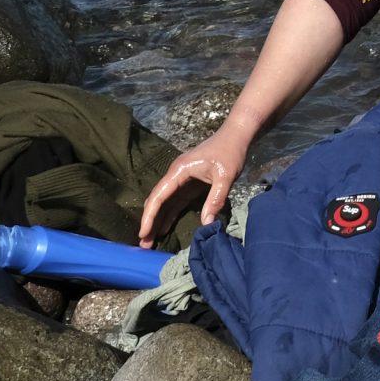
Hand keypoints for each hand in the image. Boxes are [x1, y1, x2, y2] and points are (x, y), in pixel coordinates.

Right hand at [136, 132, 247, 246]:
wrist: (236, 136)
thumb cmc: (230, 152)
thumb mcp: (226, 176)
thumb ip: (216, 199)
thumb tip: (206, 223)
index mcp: (179, 171)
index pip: (158, 196)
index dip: (149, 215)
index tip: (143, 232)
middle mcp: (176, 175)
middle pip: (158, 201)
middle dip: (149, 222)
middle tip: (143, 244)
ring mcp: (182, 180)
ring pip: (165, 203)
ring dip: (158, 221)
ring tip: (149, 242)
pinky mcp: (190, 185)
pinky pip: (176, 202)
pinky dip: (169, 216)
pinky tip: (163, 230)